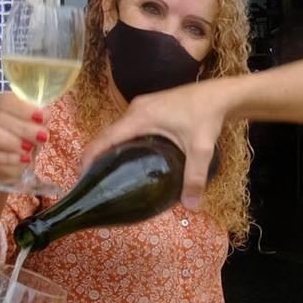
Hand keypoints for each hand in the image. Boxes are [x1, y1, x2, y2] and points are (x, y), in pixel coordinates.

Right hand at [0, 92, 45, 183]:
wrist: (14, 160)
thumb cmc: (26, 137)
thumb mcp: (37, 127)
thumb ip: (39, 118)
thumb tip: (44, 114)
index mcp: (1, 103)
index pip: (6, 100)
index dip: (24, 108)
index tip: (42, 117)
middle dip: (22, 128)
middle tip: (41, 137)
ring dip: (10, 141)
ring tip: (29, 149)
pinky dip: (7, 158)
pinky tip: (22, 159)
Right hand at [85, 81, 230, 208]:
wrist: (221, 94)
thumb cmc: (207, 116)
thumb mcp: (200, 149)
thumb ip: (194, 177)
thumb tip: (191, 207)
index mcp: (140, 117)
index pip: (105, 138)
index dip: (89, 157)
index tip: (81, 177)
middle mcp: (135, 109)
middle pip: (108, 134)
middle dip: (97, 156)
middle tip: (95, 182)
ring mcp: (142, 106)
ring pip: (118, 130)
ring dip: (110, 148)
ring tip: (109, 173)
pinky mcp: (150, 107)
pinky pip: (128, 127)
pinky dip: (123, 141)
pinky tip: (130, 158)